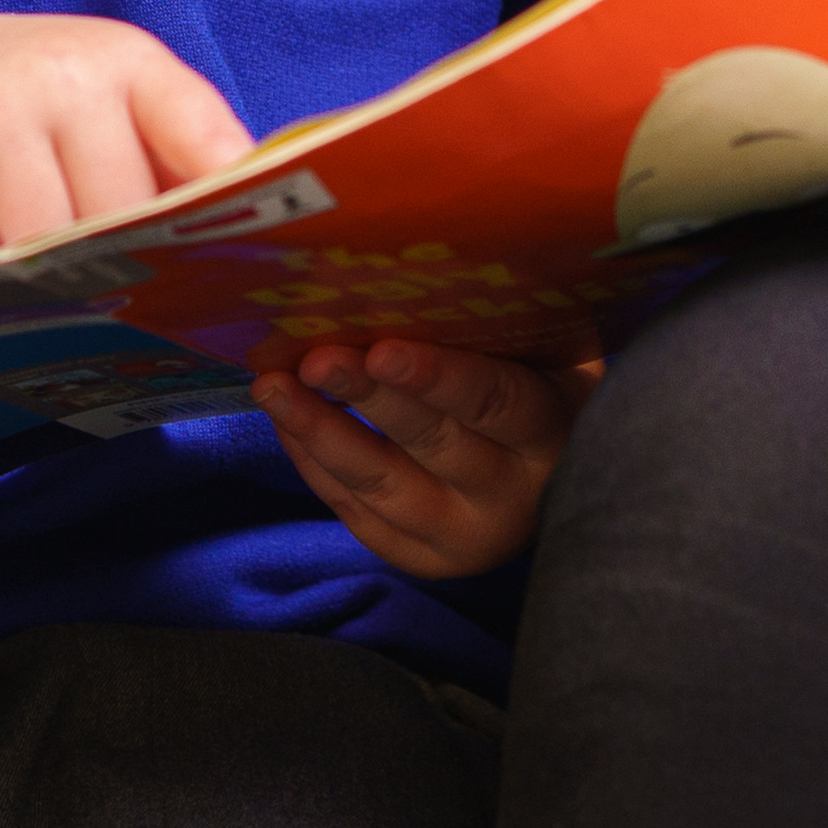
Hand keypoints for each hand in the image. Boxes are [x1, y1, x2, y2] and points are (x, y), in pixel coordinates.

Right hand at [0, 7, 253, 257]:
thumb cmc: (40, 97)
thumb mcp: (114, 98)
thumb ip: (175, 157)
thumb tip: (240, 238)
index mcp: (130, 61)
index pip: (202, 136)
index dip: (227, 202)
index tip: (245, 258)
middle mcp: (66, 72)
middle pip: (117, 214)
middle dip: (117, 257)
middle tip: (116, 282)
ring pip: (43, 240)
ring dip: (45, 270)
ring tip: (46, 265)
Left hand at [252, 338, 586, 579]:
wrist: (555, 481)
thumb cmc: (545, 390)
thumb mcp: (552, 357)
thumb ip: (510, 329)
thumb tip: (430, 271)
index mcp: (551, 436)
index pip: (497, 404)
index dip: (439, 378)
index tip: (383, 349)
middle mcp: (510, 499)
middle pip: (430, 443)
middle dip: (366, 398)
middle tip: (313, 359)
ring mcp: (461, 536)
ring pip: (381, 485)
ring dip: (320, 431)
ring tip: (273, 386)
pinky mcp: (419, 556)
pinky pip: (356, 511)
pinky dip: (315, 464)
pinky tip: (286, 421)